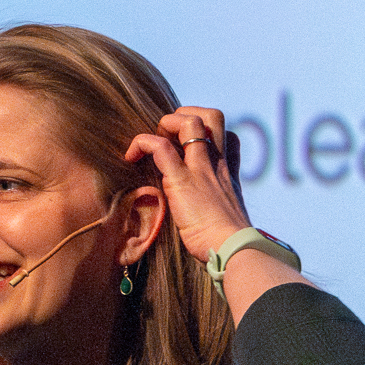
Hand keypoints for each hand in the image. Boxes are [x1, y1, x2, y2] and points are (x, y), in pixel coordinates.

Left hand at [124, 106, 248, 265]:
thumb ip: (217, 205)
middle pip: (213, 116)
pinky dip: (142, 144)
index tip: (191, 147)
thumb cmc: (226, 240)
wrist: (232, 248)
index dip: (209, 133)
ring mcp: (200, 168)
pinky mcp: (181, 180)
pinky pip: (160, 147)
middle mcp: (216, 163)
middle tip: (169, 137)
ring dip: (165, 124)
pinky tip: (131, 157)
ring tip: (151, 145)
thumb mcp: (228, 215)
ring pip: (189, 122)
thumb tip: (206, 212)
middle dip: (186, 116)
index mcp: (227, 172)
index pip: (228, 136)